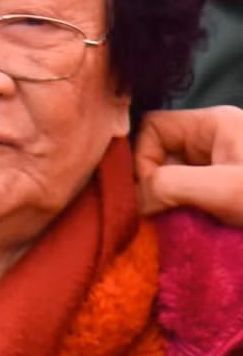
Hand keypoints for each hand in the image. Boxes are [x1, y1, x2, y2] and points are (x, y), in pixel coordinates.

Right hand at [136, 107, 242, 224]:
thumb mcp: (223, 188)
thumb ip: (169, 185)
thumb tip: (132, 200)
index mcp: (214, 124)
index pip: (152, 127)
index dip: (141, 158)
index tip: (152, 191)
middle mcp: (211, 141)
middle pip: (155, 155)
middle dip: (150, 186)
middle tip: (158, 213)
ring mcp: (215, 168)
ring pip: (165, 181)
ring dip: (163, 205)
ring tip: (175, 225)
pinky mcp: (218, 195)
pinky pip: (180, 200)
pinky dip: (176, 217)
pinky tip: (183, 231)